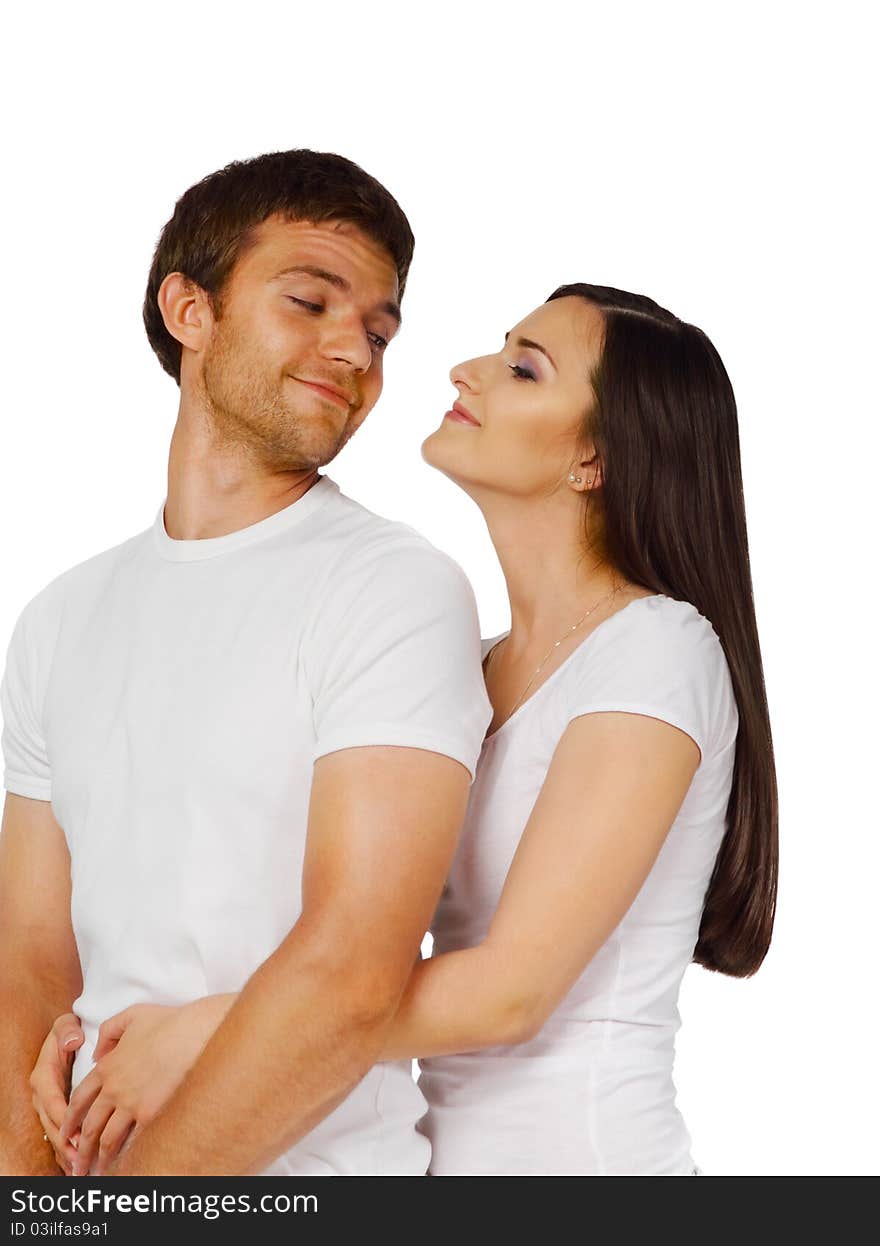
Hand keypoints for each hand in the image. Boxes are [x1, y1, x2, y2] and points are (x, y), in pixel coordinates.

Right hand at [29, 1012, 84, 1175]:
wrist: (66, 1036)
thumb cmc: (69, 1032)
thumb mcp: (65, 1025)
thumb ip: (67, 1031)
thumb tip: (73, 1040)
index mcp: (43, 1075)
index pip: (52, 1100)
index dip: (63, 1118)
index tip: (75, 1132)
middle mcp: (42, 1094)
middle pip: (52, 1123)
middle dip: (65, 1142)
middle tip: (80, 1158)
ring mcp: (46, 1105)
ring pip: (53, 1132)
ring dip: (65, 1151)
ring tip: (79, 1167)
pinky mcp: (54, 1111)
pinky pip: (58, 1133)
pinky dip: (65, 1150)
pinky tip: (75, 1165)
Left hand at [61, 997, 232, 1176]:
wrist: (198, 1031)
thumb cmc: (169, 1021)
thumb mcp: (132, 1016)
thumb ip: (109, 1032)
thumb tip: (97, 1054)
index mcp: (107, 1067)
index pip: (80, 1100)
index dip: (71, 1120)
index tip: (66, 1133)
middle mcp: (114, 1089)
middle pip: (89, 1126)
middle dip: (80, 1148)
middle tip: (76, 1164)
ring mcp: (132, 1104)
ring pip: (107, 1140)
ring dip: (100, 1159)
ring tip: (98, 1171)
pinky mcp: (152, 1115)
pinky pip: (133, 1142)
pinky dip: (127, 1156)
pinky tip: (127, 1163)